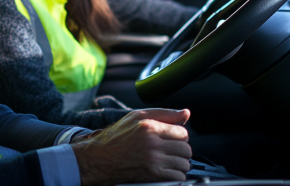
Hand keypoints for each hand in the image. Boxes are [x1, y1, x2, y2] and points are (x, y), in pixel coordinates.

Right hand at [71, 108, 191, 185]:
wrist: (102, 157)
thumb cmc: (119, 135)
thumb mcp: (138, 116)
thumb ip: (164, 113)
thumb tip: (186, 113)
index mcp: (150, 126)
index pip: (183, 133)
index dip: (179, 136)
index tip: (171, 138)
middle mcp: (152, 143)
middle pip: (186, 149)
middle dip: (180, 150)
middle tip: (169, 150)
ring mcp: (153, 160)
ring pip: (184, 164)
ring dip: (179, 164)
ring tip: (167, 160)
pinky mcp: (153, 175)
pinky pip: (178, 177)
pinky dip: (175, 175)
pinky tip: (165, 170)